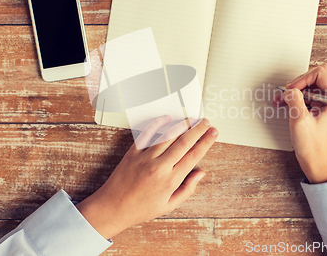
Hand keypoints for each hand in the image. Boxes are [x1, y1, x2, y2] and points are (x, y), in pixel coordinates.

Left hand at [76, 115, 217, 238]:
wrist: (112, 207)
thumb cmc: (141, 209)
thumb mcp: (169, 205)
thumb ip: (187, 189)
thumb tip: (201, 173)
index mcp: (170, 181)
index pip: (193, 156)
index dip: (206, 143)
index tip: (214, 133)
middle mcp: (159, 166)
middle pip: (183, 142)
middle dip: (198, 130)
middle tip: (207, 121)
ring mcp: (145, 158)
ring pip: (168, 135)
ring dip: (182, 125)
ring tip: (192, 119)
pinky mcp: (133, 152)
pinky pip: (147, 134)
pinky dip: (157, 123)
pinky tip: (167, 118)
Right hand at [273, 63, 326, 183]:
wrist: (316, 160)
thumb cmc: (312, 145)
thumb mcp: (300, 120)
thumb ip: (294, 100)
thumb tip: (289, 90)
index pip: (320, 72)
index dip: (302, 79)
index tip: (291, 90)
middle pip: (317, 74)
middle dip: (299, 82)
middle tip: (287, 93)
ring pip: (311, 82)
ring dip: (295, 90)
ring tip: (282, 100)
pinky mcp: (324, 104)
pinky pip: (309, 92)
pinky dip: (297, 96)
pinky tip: (285, 103)